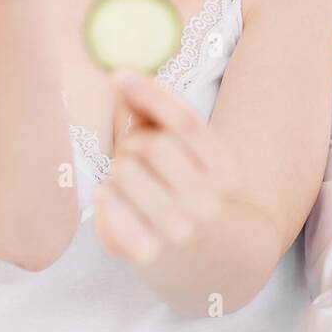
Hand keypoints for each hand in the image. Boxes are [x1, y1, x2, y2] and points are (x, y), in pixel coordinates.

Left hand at [93, 71, 234, 266]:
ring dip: (119, 170)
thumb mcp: (184, 149)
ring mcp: (179, 231)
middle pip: (152, 145)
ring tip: (132, 184)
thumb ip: (155, 112)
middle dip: (136, 143)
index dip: (152, 94)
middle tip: (137, 156)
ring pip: (125, 171)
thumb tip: (122, 76)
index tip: (120, 74)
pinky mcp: (146, 253)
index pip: (188, 122)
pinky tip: (120, 204)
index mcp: (225, 170)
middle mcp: (209, 202)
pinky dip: (105, 196)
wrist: (203, 257)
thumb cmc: (183, 188)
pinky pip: (106, 203)